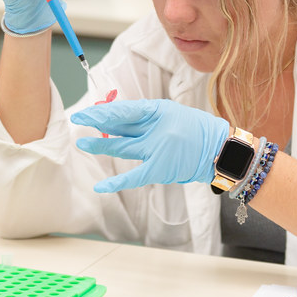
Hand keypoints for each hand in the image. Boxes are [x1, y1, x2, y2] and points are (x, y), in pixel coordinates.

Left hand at [71, 99, 230, 192]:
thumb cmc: (195, 128)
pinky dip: (116, 183)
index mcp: (157, 111)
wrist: (218, 148)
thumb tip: (116, 118)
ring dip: (100, 146)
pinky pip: (133, 177)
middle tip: (78, 119)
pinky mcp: (159, 169)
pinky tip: (100, 186)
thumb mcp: (170, 112)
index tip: (85, 112)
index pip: (123, 111)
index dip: (102, 112)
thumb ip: (145, 115)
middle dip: (96, 123)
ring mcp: (156, 150)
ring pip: (121, 147)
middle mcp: (154, 129)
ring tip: (82, 143)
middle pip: (118, 126)